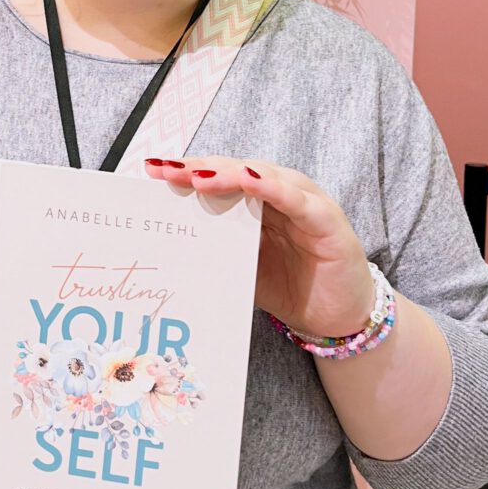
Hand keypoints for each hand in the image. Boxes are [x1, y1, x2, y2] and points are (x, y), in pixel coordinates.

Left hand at [144, 156, 373, 336]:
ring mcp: (303, 202)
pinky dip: (273, 188)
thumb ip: (214, 245)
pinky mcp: (326, 220)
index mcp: (253, 200)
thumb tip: (166, 240)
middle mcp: (277, 192)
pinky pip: (297, 200)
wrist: (337, 319)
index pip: (215, 177)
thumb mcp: (240, 265)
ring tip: (197, 177)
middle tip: (165, 170)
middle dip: (197, 169)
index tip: (150, 171)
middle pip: (232, 171)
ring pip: (262, 176)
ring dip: (228, 174)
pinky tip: (249, 179)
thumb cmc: (288, 285)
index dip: (184, 171)